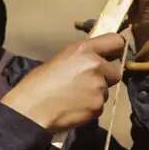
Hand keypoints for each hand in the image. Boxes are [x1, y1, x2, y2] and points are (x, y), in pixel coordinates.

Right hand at [1, 32, 126, 133]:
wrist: (32, 109)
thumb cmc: (38, 84)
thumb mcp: (60, 59)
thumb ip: (82, 58)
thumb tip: (95, 60)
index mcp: (83, 50)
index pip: (116, 41)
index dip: (116, 50)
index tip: (113, 55)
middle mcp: (95, 65)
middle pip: (115, 72)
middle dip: (105, 78)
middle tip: (85, 84)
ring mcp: (99, 87)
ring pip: (106, 91)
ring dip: (95, 94)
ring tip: (74, 97)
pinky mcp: (98, 106)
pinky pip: (100, 106)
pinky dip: (90, 108)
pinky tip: (74, 107)